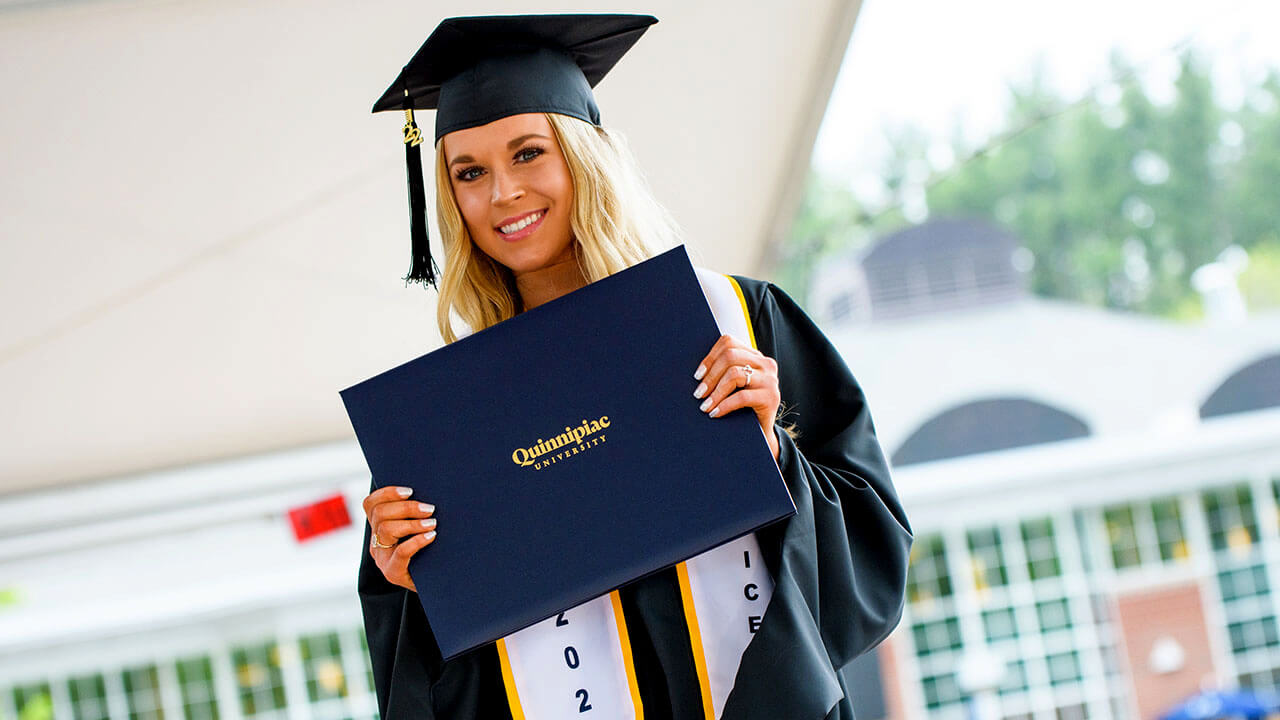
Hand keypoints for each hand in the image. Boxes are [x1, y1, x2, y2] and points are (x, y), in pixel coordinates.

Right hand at [362, 485, 436, 591]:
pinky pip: (400, 552)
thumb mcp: (419, 529)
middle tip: (430, 509)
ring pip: (386, 530)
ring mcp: (382, 558)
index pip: (371, 504)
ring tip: (433, 523)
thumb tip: (428, 491)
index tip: (410, 490)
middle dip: (406, 507)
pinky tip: (431, 536)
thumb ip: (415, 513)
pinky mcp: (392, 573)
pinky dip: (417, 541)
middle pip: (380, 514)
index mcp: (378, 527)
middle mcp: (376, 542)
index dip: (387, 493)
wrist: (438, 585)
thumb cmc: (431, 552)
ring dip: (412, 523)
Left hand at [693, 334, 781, 459]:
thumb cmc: (743, 407)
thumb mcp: (734, 385)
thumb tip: (696, 371)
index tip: (697, 375)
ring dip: (715, 392)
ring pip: (735, 374)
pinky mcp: (771, 397)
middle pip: (730, 357)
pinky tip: (715, 413)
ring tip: (705, 405)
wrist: (762, 432)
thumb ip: (723, 371)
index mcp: (755, 356)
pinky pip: (741, 397)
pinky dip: (724, 405)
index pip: (728, 342)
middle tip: (698, 393)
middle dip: (710, 376)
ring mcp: (770, 379)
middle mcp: (765, 363)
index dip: (709, 357)